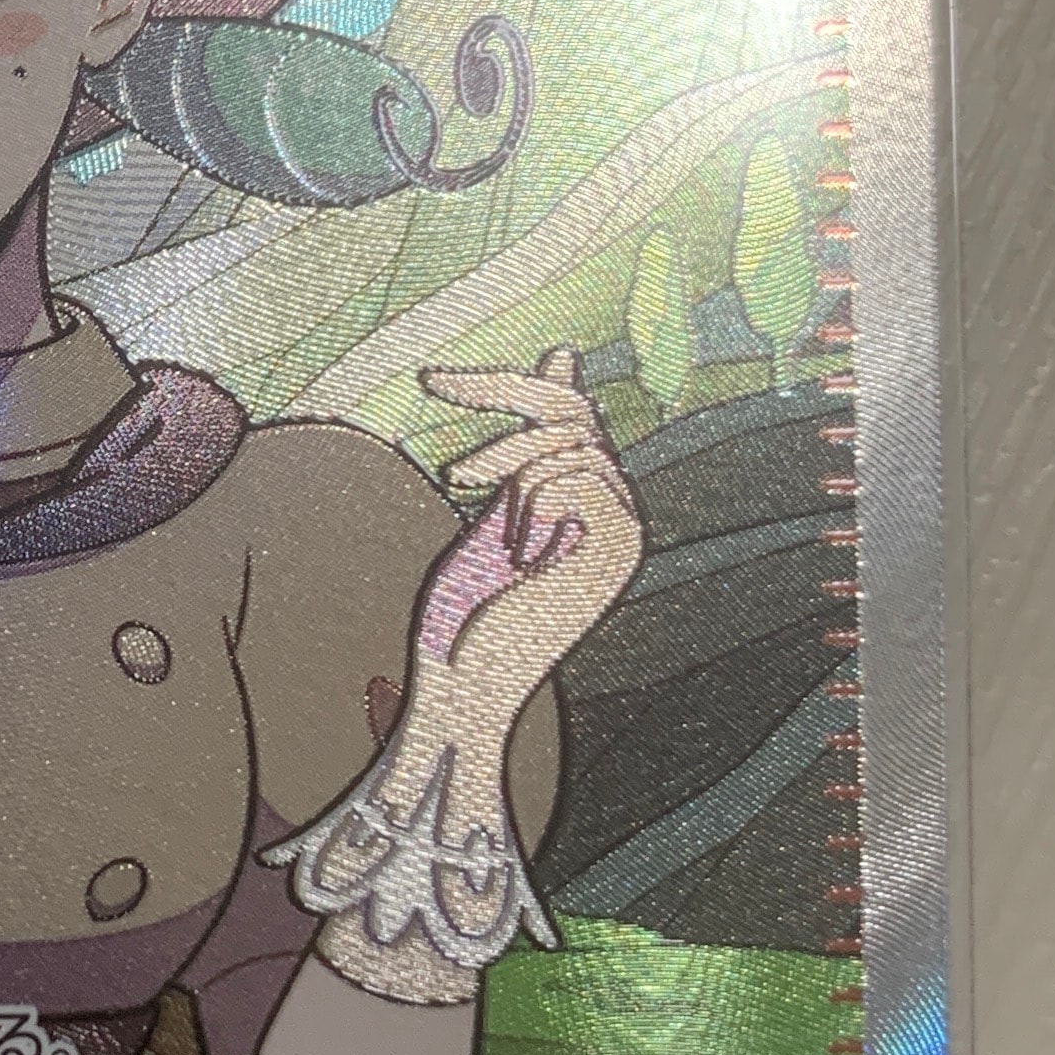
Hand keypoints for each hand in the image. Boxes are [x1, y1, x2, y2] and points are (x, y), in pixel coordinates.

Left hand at [407, 347, 644, 740]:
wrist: (466, 687)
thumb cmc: (471, 615)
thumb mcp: (495, 512)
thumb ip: (525, 452)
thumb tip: (558, 367)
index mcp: (593, 505)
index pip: (572, 415)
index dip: (512, 384)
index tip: (432, 380)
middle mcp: (620, 515)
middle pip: (575, 411)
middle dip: (500, 389)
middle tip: (430, 383)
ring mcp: (624, 534)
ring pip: (568, 441)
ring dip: (503, 461)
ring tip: (467, 497)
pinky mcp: (615, 552)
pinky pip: (573, 476)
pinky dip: (528, 500)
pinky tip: (517, 550)